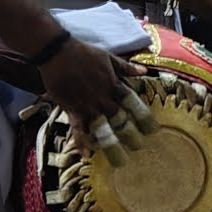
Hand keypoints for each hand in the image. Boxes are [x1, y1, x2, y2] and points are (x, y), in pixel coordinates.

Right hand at [38, 38, 153, 165]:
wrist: (58, 53)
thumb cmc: (84, 53)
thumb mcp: (109, 57)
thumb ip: (126, 67)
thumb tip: (145, 71)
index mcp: (113, 84)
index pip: (132, 102)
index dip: (143, 116)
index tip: (153, 129)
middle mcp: (102, 97)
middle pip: (119, 118)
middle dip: (130, 133)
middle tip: (139, 148)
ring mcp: (87, 105)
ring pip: (102, 126)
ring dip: (110, 142)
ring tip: (119, 158)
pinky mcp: (72, 109)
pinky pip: (78, 128)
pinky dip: (82, 141)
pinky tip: (87, 155)